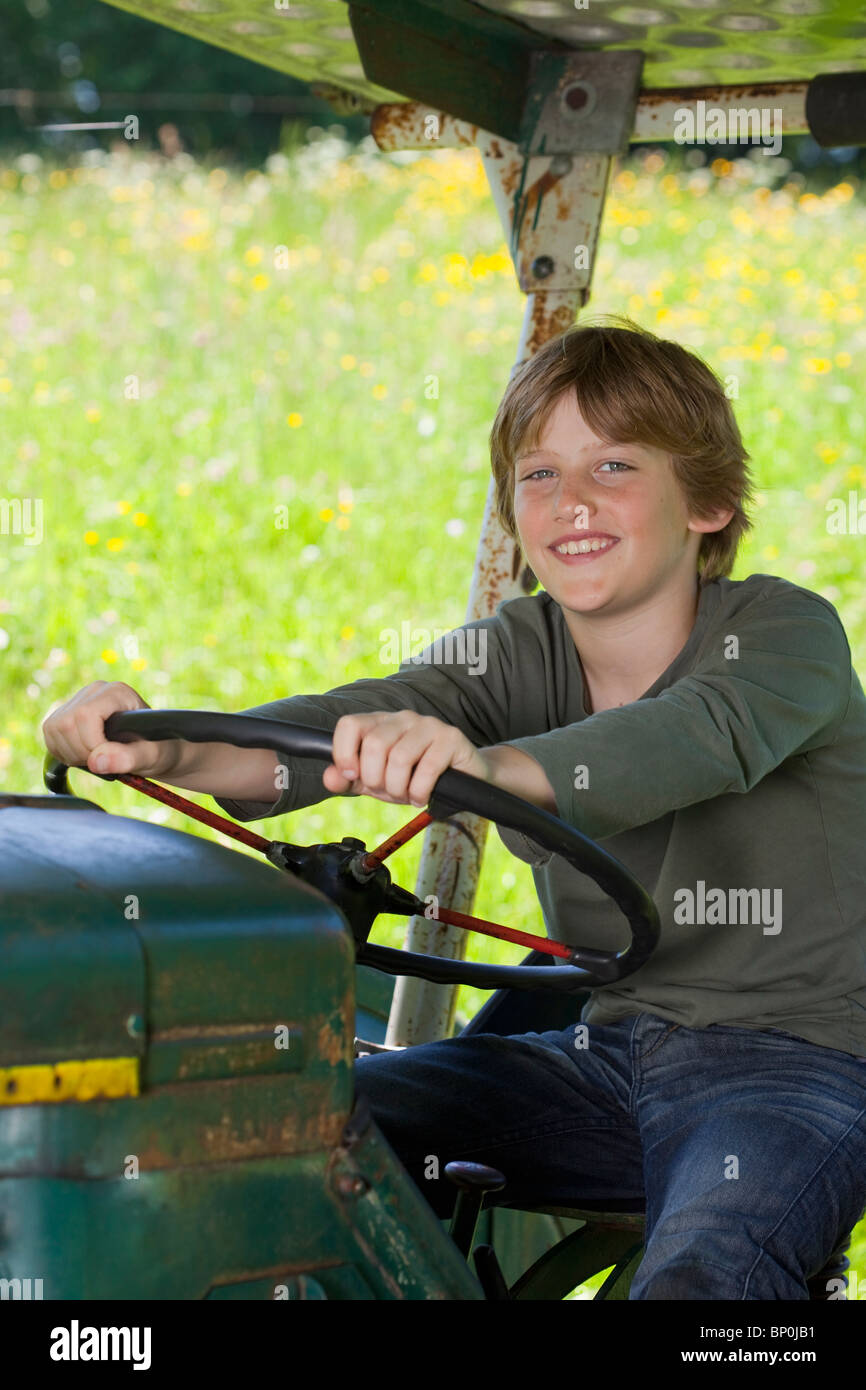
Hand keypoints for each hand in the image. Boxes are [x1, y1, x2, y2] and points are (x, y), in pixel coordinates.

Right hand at [41, 680, 176, 778]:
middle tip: (106, 762)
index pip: (85, 715)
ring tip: (99, 759)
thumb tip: (97, 761)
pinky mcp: (65, 714)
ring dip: (72, 755)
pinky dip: (64, 753)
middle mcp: (94, 690)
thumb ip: (129, 758)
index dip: (92, 744)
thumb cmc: (158, 750)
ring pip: (53, 729)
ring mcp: (78, 700)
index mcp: (117, 693)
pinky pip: (49, 735)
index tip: (111, 759)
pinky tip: (87, 756)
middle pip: (65, 723)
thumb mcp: (152, 757)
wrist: (153, 751)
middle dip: (82, 752)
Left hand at [322, 711, 491, 807]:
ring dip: (399, 788)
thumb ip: (351, 780)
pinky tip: (423, 796)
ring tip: (407, 795)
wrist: (464, 779)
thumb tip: (329, 777)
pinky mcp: (451, 738)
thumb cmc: (416, 777)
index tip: (353, 776)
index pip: (349, 725)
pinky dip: (420, 791)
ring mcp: (428, 725)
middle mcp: (403, 718)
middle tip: (388, 791)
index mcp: (380, 723)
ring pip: (399, 758)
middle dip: (376, 779)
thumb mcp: (378, 782)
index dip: (344, 753)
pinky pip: (426, 768)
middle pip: (374, 745)